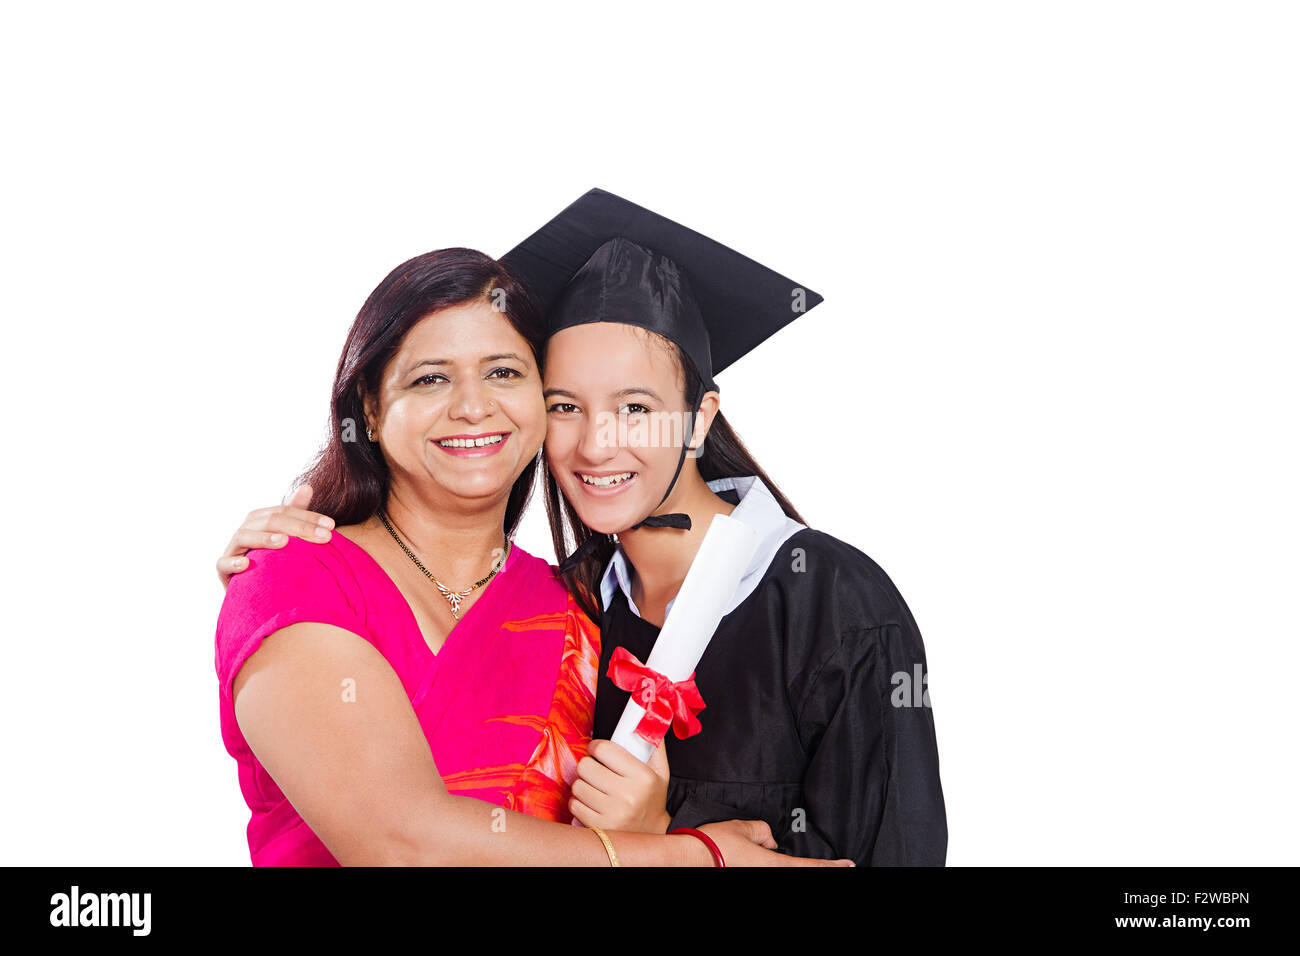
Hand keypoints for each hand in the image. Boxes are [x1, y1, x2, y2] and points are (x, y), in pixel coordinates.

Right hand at [216, 484, 334, 587]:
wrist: (249, 584)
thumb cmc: (271, 555)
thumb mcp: (285, 533)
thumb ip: (296, 511)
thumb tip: (307, 486)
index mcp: (261, 518)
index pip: (286, 512)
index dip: (309, 517)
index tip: (331, 526)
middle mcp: (246, 528)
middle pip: (270, 521)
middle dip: (299, 528)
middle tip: (324, 537)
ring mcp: (233, 547)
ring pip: (245, 537)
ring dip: (264, 539)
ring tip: (284, 542)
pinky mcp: (222, 568)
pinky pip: (223, 563)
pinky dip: (233, 562)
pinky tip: (247, 563)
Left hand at [569, 739, 670, 833]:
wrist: (651, 835)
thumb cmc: (652, 798)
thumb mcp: (660, 771)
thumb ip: (654, 745)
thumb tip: (648, 718)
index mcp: (643, 777)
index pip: (604, 749)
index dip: (596, 746)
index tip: (596, 750)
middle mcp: (628, 796)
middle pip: (585, 766)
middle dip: (588, 765)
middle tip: (595, 769)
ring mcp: (612, 814)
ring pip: (577, 785)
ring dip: (582, 784)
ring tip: (594, 787)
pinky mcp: (599, 828)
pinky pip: (574, 804)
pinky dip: (578, 801)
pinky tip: (590, 802)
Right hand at [692, 820, 855, 866]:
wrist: (688, 861)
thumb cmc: (714, 845)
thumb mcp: (743, 827)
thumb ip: (763, 831)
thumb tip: (768, 840)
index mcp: (773, 865)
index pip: (812, 867)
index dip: (834, 867)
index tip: (850, 865)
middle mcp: (768, 877)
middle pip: (796, 872)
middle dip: (808, 865)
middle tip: (815, 859)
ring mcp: (755, 881)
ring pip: (778, 872)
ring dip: (780, 863)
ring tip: (758, 853)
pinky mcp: (744, 881)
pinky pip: (762, 874)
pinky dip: (764, 866)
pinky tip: (751, 858)